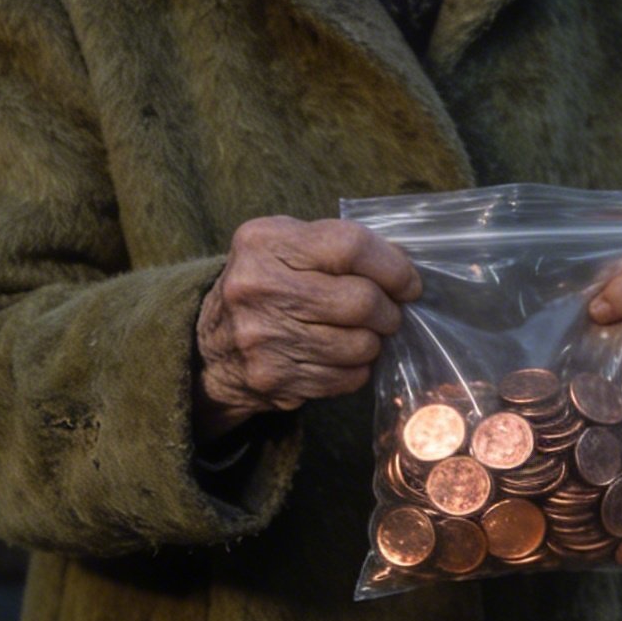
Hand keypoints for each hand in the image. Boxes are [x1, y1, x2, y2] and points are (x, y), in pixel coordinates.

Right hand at [194, 215, 419, 440]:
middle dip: (387, 311)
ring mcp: (263, 337)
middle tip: (387, 313)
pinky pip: (345, 378)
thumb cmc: (268, 286)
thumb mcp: (288, 246)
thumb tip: (403, 266)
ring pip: (359, 344)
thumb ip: (340, 246)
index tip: (408, 283)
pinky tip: (340, 357)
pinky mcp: (273, 378)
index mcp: (265, 242)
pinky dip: (355, 369)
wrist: (212, 349)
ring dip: (373, 342)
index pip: (350, 246)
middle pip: (360, 300)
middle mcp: (258, 286)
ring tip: (361, 334)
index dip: (393, 268)